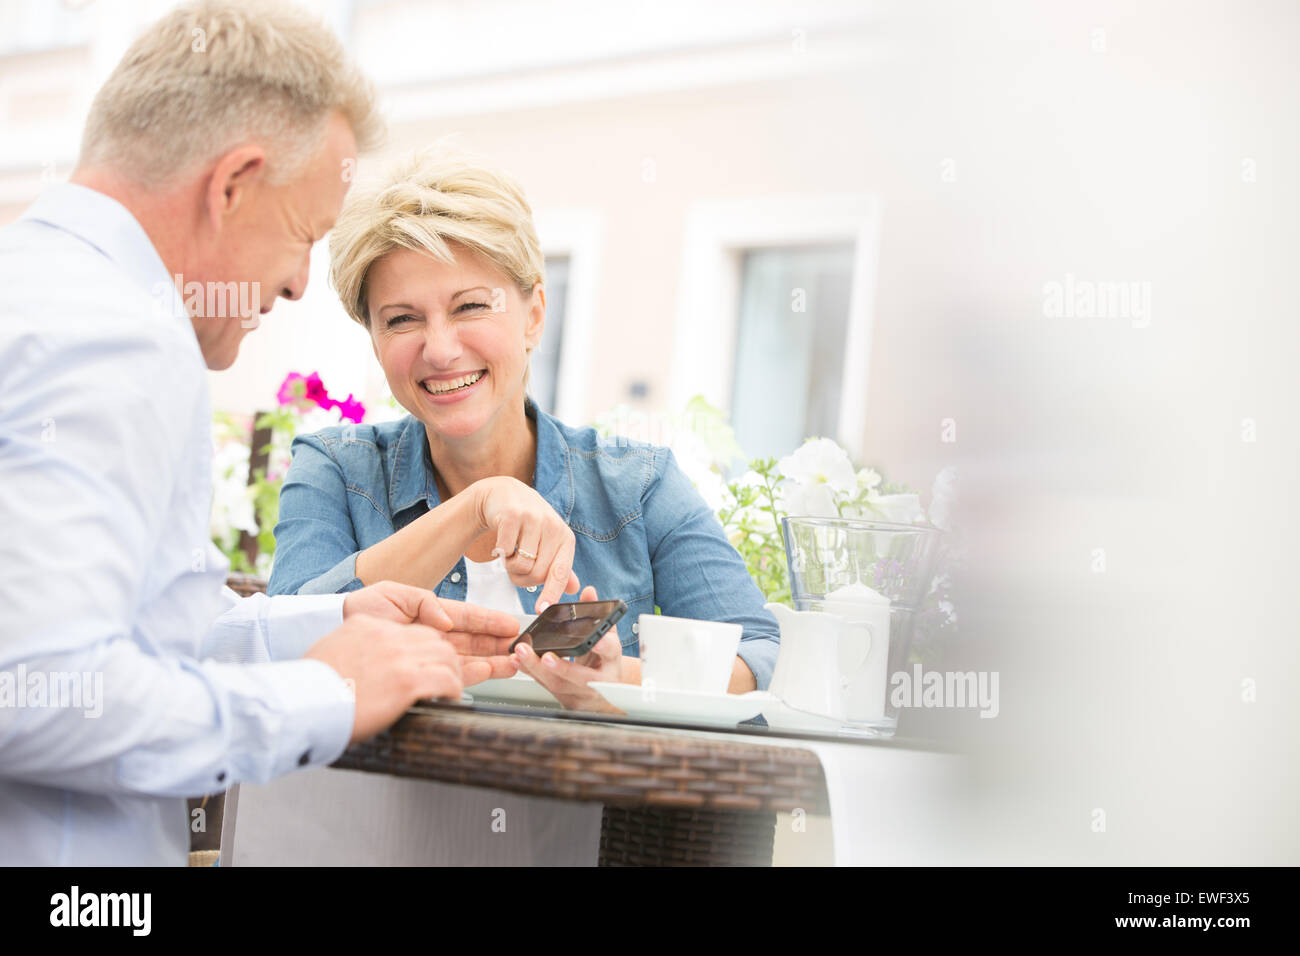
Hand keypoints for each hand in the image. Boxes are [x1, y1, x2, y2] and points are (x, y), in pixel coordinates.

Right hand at [303, 614, 463, 744]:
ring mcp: (399, 658)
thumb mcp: (334, 647)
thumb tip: (368, 660)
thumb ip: (356, 645)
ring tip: (451, 688)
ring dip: (453, 673)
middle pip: (434, 639)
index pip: (411, 630)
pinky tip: (451, 698)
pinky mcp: (408, 681)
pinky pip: (447, 679)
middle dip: (445, 657)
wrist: (300, 704)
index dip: (426, 646)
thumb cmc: (311, 687)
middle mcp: (387, 636)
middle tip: (449, 675)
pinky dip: (454, 689)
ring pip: (446, 657)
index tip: (431, 660)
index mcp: (368, 626)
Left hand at [343, 581, 521, 683]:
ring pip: (470, 659)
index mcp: (430, 614)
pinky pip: (452, 675)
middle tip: (523, 646)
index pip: (467, 618)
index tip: (511, 624)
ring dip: (494, 660)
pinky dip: (475, 675)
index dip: (490, 621)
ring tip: (516, 661)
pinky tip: (492, 673)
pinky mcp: (421, 675)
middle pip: (475, 640)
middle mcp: (433, 637)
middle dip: (499, 643)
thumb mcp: (391, 594)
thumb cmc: (360, 611)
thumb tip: (446, 620)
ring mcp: (429, 656)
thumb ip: (423, 602)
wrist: (335, 635)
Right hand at [471, 476, 580, 612]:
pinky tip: (502, 543)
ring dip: (509, 566)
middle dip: (522, 579)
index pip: (561, 573)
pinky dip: (499, 554)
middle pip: (537, 574)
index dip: (551, 594)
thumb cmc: (527, 523)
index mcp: (565, 538)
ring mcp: (533, 519)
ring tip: (510, 553)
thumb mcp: (548, 542)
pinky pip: (504, 551)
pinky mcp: (512, 515)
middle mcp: (553, 526)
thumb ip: (559, 566)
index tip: (541, 609)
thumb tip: (574, 588)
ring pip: (520, 565)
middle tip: (516, 567)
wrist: (503, 495)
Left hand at [512, 585, 623, 711]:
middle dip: (562, 667)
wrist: (605, 693)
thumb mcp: (607, 638)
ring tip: (522, 652)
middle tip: (547, 656)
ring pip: (558, 684)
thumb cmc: (604, 663)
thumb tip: (588, 592)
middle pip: (580, 676)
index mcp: (611, 661)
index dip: (604, 647)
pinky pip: (544, 685)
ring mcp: (580, 693)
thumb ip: (597, 615)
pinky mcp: (564, 699)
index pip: (611, 652)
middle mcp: (598, 681)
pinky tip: (517, 661)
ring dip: (537, 668)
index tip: (596, 642)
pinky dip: (529, 672)